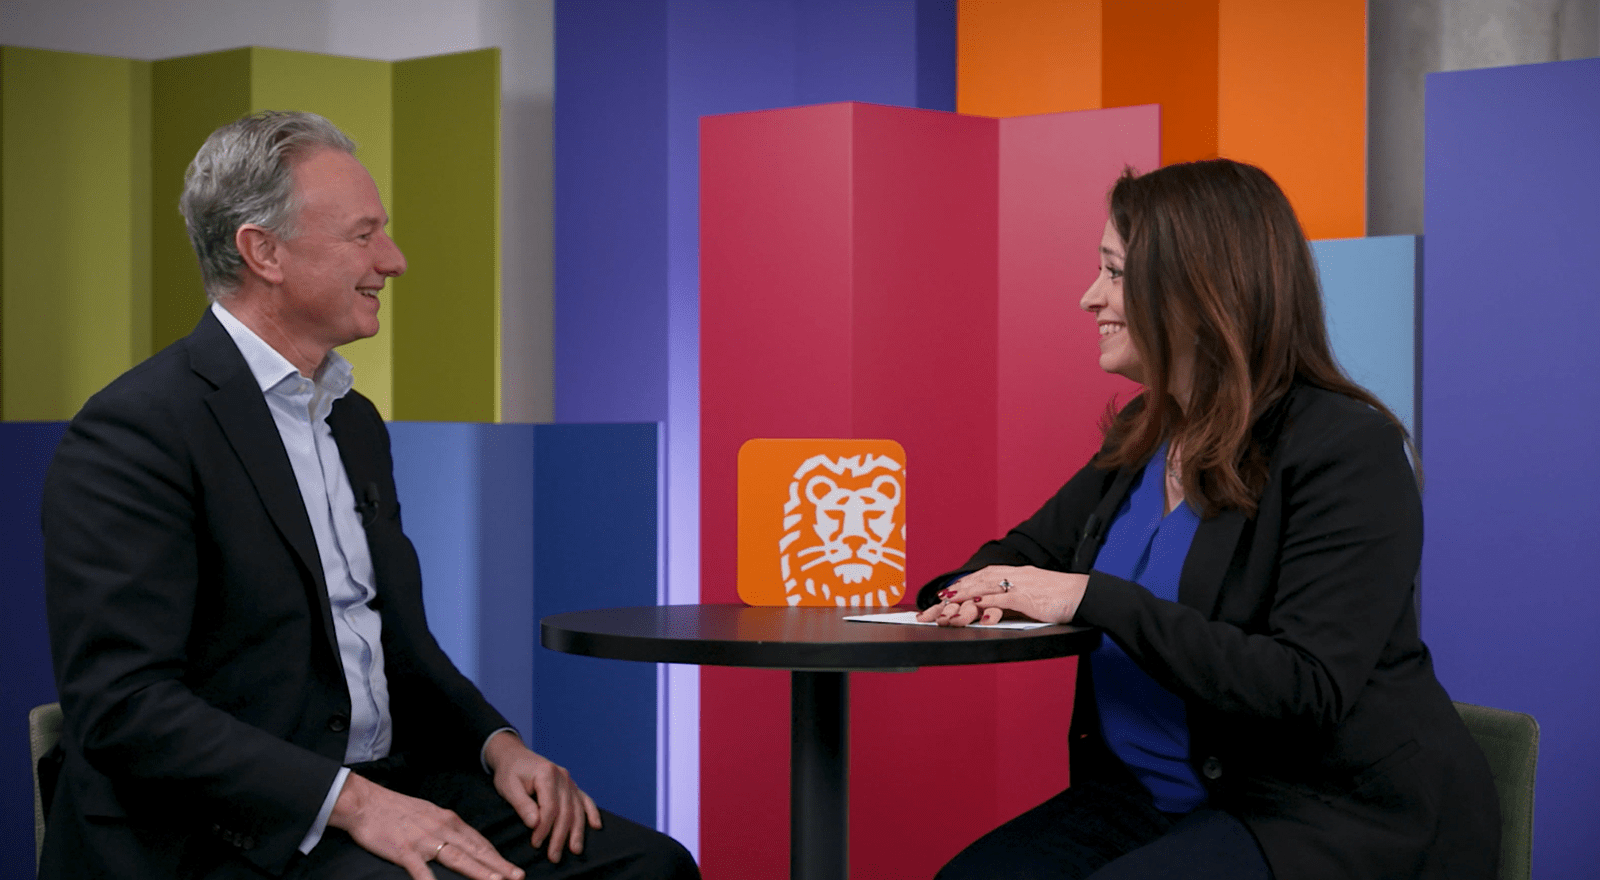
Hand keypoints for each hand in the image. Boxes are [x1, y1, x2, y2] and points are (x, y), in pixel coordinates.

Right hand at [329, 771, 523, 879]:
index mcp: (449, 821)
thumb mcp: (430, 814)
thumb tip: (465, 841)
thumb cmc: (398, 809)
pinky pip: (421, 869)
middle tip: (517, 877)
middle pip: (475, 851)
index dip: (497, 857)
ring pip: (457, 858)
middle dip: (498, 866)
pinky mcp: (405, 850)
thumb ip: (448, 828)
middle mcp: (442, 829)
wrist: (367, 802)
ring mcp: (424, 840)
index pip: (479, 842)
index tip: (512, 868)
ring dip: (478, 871)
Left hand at [484, 731, 601, 863]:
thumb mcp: (508, 787)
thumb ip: (522, 804)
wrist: (514, 756)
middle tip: (554, 856)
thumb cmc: (509, 772)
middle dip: (561, 836)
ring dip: (577, 831)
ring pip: (577, 809)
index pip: (550, 807)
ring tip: (575, 850)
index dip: (544, 828)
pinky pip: (585, 799)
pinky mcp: (571, 785)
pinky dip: (592, 812)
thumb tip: (535, 823)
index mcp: (547, 774)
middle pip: (566, 811)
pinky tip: (596, 826)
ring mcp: (569, 781)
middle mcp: (562, 777)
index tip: (536, 843)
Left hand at [920, 565, 1086, 626]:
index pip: (986, 575)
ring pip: (986, 586)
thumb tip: (1000, 606)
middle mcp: (1017, 576)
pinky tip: (973, 605)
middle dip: (959, 589)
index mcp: (1019, 574)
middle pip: (980, 579)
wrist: (1086, 595)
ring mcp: (1022, 585)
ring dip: (965, 594)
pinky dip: (986, 601)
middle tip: (940, 599)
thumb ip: (1018, 597)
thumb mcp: (1037, 594)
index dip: (966, 583)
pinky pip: (1003, 598)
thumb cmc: (1064, 598)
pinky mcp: (1029, 598)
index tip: (950, 591)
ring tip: (947, 602)